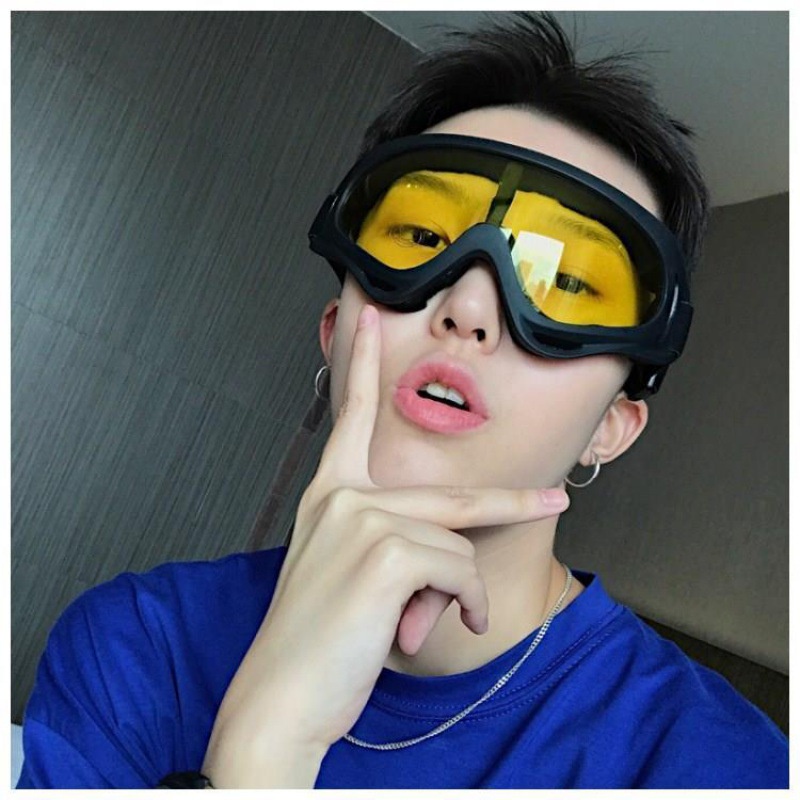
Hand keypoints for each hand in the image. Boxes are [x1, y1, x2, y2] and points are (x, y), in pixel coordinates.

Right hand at [202, 304, 567, 786]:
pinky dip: (462, 604)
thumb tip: (449, 559)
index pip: (350, 416)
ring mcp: (363, 519)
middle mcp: (343, 497)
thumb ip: (394, 545)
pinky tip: (437, 627)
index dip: (361, 363)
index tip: (370, 320)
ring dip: (459, 591)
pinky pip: (459, 570)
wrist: (281, 696)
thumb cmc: (316, 640)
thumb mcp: (351, 576)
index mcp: (329, 495)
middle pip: (454, 491)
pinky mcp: (385, 551)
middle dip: (512, 500)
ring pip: (457, 542)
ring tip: (434, 621)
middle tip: (555, 500)